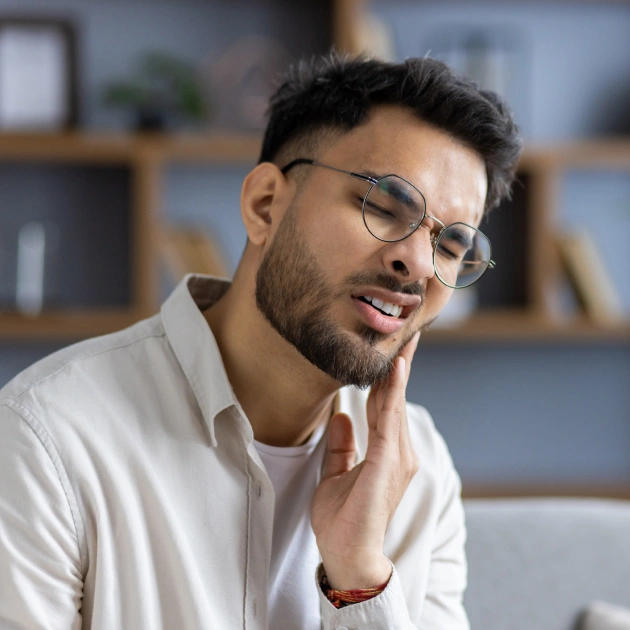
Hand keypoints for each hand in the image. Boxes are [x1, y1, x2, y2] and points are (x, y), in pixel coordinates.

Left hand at [311, 332, 420, 590]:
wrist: (348, 557)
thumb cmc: (343, 521)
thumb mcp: (336, 475)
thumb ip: (342, 447)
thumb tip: (341, 418)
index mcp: (387, 453)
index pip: (388, 406)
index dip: (390, 375)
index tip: (391, 347)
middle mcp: (399, 452)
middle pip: (396, 398)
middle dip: (400, 363)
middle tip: (405, 328)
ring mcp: (397, 457)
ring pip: (395, 403)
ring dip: (398, 369)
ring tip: (402, 337)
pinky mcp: (388, 464)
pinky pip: (389, 421)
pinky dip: (393, 392)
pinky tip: (393, 369)